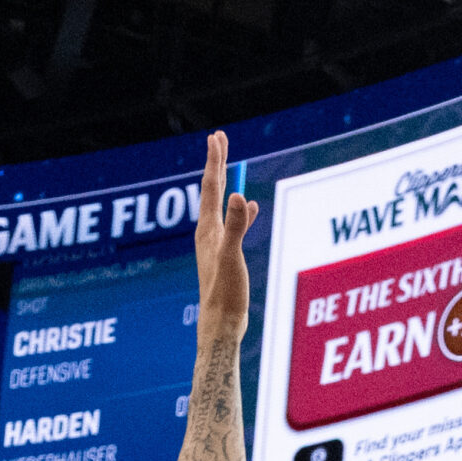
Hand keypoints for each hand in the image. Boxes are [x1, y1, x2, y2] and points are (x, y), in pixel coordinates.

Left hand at [194, 131, 259, 337]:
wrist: (220, 324)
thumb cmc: (225, 293)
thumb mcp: (232, 257)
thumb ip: (236, 226)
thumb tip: (240, 196)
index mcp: (208, 229)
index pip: (211, 187)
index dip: (215, 161)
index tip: (217, 137)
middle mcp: (208, 232)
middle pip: (212, 190)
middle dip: (216, 163)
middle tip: (218, 138)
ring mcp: (216, 243)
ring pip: (222, 205)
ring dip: (226, 183)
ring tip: (229, 165)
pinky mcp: (226, 255)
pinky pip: (234, 224)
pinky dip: (243, 212)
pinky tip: (253, 208)